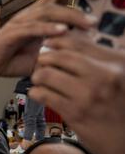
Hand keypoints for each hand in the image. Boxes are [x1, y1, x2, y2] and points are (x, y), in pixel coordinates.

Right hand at [0, 0, 103, 78]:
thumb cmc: (13, 60)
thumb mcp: (43, 54)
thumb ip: (59, 49)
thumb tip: (82, 49)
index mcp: (38, 16)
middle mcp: (29, 15)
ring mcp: (19, 23)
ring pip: (47, 11)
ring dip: (70, 15)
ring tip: (88, 23)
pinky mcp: (11, 34)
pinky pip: (31, 28)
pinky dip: (48, 29)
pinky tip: (62, 31)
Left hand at [29, 34, 124, 153]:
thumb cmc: (119, 107)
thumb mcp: (118, 76)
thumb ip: (98, 58)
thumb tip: (70, 39)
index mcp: (115, 64)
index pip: (78, 43)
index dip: (56, 42)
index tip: (47, 45)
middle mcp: (103, 78)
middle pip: (60, 57)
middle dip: (44, 58)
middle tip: (39, 63)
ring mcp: (88, 96)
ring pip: (47, 75)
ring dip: (37, 75)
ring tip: (38, 79)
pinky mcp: (74, 114)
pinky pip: (44, 95)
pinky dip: (36, 92)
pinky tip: (38, 93)